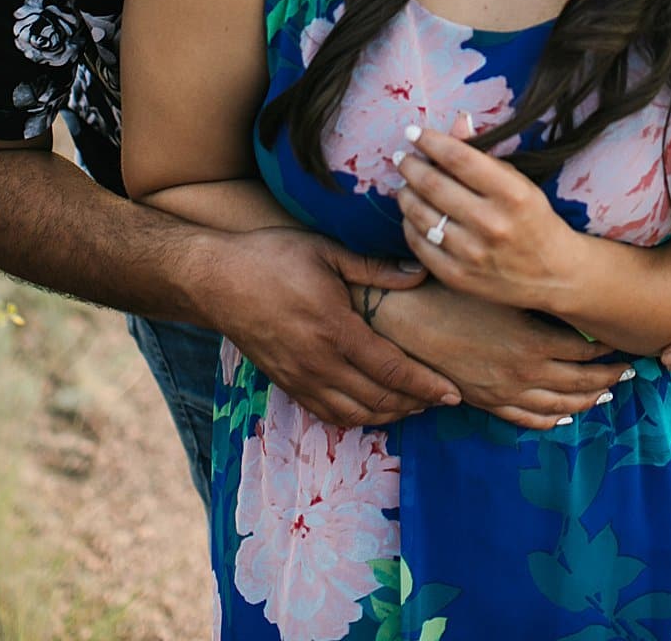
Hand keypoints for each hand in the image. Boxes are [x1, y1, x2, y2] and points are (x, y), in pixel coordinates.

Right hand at [209, 227, 461, 426]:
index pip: (391, 369)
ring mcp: (300, 378)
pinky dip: (357, 419)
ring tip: (415, 405)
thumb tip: (419, 273)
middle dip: (416, 403)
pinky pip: (328, 414)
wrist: (217, 280)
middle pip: (378, 399)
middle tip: (444, 399)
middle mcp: (319, 363)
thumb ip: (375, 268)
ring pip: (355, 414)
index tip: (453, 391)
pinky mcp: (286, 384)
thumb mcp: (326, 251)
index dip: (425, 384)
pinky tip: (373, 410)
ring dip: (390, 415)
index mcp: (334, 329)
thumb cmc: (273, 257)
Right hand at [378, 284, 631, 429]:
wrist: (406, 320)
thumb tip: (569, 294)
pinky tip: (564, 417)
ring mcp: (506, 392)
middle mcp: (525, 373)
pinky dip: (552, 420)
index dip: (610, 350)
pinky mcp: (487, 402)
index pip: (587, 352)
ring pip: (560, 407)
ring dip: (588, 402)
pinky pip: (528, 419)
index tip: (627, 343)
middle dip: (610, 379)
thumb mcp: (501, 289)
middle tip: (631, 372)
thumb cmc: (452, 293)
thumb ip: (536, 296)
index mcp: (533, 342)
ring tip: (608, 394)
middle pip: (581, 383)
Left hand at [395, 126, 579, 312]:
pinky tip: (413, 213)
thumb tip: (456, 122)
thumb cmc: (534, 219)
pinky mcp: (457, 277)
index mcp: (511, 194)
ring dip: (406, 193)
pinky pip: (419, 244)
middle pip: (433, 185)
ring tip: (406, 184)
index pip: (459, 158)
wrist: (553, 275)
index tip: (413, 132)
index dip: (430, 141)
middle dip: (410, 165)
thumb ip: (484, 154)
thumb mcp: (518, 182)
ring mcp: (472, 254)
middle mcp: (491, 223)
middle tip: (401, 157)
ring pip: (420, 214)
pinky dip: (410, 224)